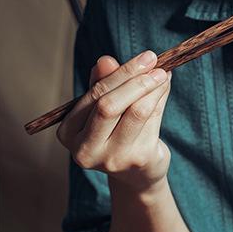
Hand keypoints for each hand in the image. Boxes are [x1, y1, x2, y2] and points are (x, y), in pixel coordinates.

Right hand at [56, 49, 172, 195]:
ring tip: (162, 74)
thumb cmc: (115, 134)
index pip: (93, 96)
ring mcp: (112, 158)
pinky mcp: (137, 161)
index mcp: (68, 133)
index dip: (119, 73)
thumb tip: (105, 61)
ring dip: (151, 88)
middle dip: (134, 79)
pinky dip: (159, 100)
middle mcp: (85, 149)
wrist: (136, 175)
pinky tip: (164, 88)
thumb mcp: (103, 109)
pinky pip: (151, 122)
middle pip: (109, 105)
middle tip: (153, 60)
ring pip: (135, 112)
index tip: (142, 56)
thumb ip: (102, 85)